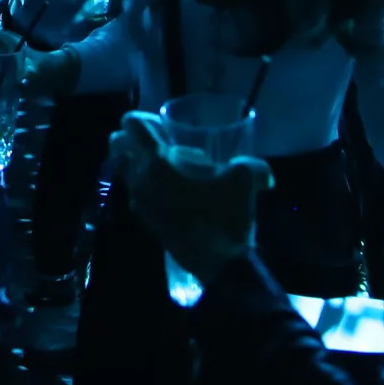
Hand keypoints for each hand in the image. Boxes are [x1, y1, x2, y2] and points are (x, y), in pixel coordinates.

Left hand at [109, 112, 267, 282]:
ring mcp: (139, 203)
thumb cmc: (226, 217)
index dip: (146, 119)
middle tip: (167, 144)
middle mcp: (139, 181)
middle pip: (120, 147)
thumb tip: (263, 171)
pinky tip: (181, 191)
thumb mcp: (244, 180)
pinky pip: (139, 191)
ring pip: (129, 170)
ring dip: (145, 163)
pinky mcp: (145, 221)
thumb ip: (251, 165)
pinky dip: (151, 184)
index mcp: (156, 164)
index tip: (166, 127)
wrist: (220, 266)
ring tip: (180, 170)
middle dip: (137, 140)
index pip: (132, 126)